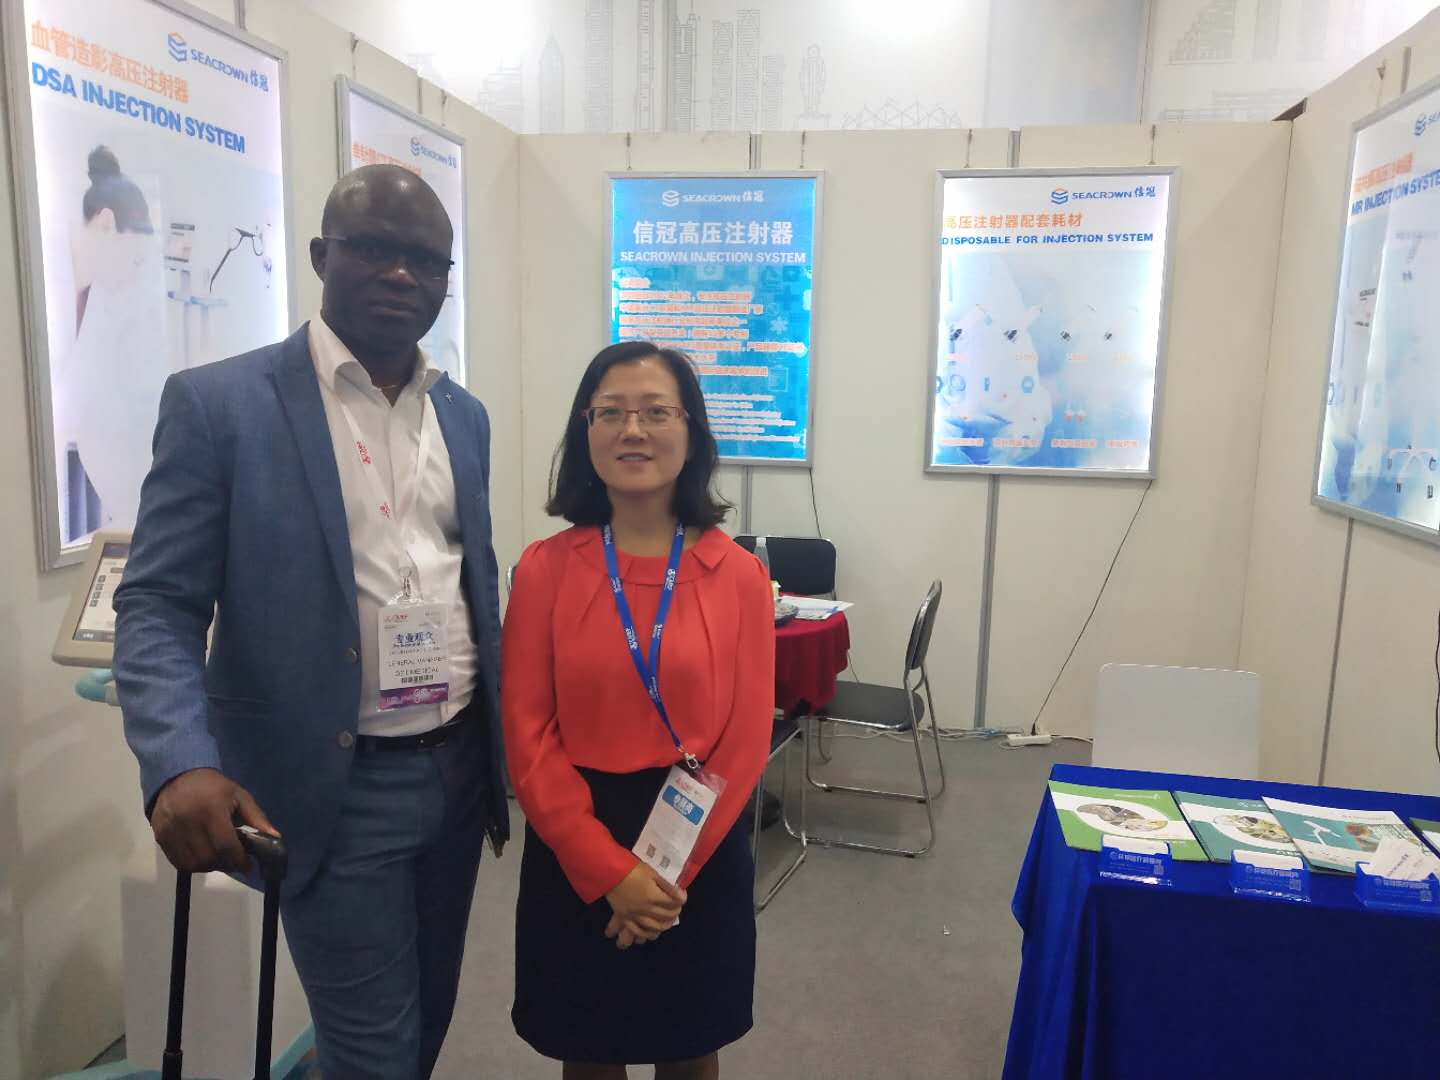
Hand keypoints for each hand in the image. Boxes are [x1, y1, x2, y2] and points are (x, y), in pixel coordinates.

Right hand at [151, 767, 277, 873]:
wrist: (178, 776)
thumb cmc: (214, 787)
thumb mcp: (239, 796)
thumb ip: (256, 818)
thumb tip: (275, 838)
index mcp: (211, 809)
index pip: (226, 845)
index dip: (239, 860)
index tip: (248, 865)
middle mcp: (188, 821)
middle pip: (209, 858)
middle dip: (225, 864)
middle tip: (234, 861)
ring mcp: (171, 830)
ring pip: (192, 864)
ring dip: (209, 867)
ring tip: (219, 859)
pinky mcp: (160, 836)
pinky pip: (177, 862)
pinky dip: (192, 865)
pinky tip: (202, 856)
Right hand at [604, 864, 685, 948]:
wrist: (610, 873)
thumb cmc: (632, 869)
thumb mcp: (652, 873)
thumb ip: (667, 885)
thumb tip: (681, 895)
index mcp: (653, 897)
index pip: (673, 903)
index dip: (681, 900)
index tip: (682, 896)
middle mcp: (645, 909)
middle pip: (665, 916)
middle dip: (674, 912)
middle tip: (676, 908)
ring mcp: (635, 916)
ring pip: (653, 927)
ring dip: (663, 926)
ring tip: (667, 921)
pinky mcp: (625, 918)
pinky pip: (636, 931)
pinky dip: (646, 934)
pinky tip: (651, 933)